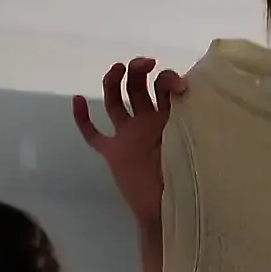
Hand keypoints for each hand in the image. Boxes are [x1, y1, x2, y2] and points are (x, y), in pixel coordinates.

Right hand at [72, 58, 185, 229]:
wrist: (170, 208)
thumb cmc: (189, 175)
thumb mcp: (192, 137)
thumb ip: (189, 113)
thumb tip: (189, 86)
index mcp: (167, 118)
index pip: (162, 88)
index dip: (168, 79)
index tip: (178, 84)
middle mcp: (147, 123)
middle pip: (137, 89)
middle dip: (139, 71)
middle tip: (146, 63)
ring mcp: (128, 136)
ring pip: (116, 103)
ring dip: (115, 81)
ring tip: (120, 67)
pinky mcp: (113, 153)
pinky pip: (93, 135)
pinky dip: (83, 118)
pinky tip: (78, 100)